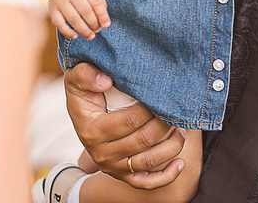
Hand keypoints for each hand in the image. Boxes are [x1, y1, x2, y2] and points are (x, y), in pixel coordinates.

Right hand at [48, 0, 109, 39]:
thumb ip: (99, 3)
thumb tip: (104, 22)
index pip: (96, 2)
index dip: (102, 15)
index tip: (106, 25)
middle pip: (85, 11)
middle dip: (93, 24)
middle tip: (97, 30)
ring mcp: (60, 0)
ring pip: (73, 19)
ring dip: (83, 30)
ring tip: (90, 36)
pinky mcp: (52, 9)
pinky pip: (59, 23)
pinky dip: (67, 32)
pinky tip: (75, 36)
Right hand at [64, 63, 186, 189]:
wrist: (82, 117)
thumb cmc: (85, 92)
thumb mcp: (75, 78)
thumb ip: (85, 74)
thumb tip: (106, 81)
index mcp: (92, 130)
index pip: (130, 120)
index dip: (150, 108)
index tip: (161, 95)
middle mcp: (102, 153)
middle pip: (143, 140)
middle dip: (164, 124)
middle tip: (175, 109)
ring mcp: (113, 167)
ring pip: (149, 161)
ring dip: (172, 145)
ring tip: (181, 128)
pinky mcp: (123, 175)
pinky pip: (146, 182)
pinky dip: (167, 176)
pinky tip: (181, 163)